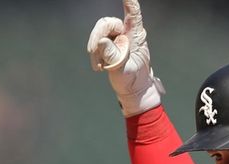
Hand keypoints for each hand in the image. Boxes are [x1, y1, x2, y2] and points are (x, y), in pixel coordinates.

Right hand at [87, 0, 163, 116]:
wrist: (133, 89)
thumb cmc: (134, 79)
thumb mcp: (124, 69)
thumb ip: (113, 55)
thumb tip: (101, 41)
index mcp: (136, 36)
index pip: (133, 14)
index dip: (129, 2)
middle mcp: (127, 34)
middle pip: (107, 23)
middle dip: (97, 35)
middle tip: (92, 52)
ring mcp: (117, 39)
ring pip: (100, 32)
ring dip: (95, 48)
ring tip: (99, 65)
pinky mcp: (110, 45)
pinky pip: (97, 42)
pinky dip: (95, 54)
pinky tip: (99, 66)